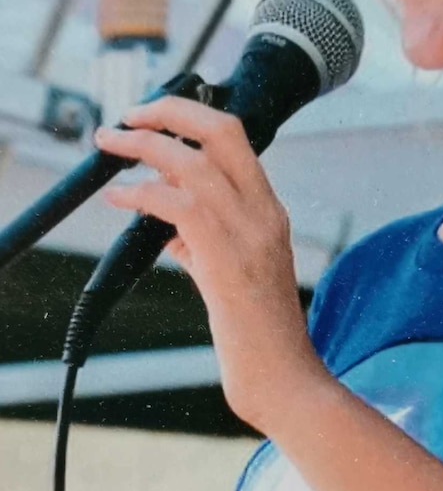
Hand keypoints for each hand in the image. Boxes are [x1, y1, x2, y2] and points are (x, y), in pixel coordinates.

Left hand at [94, 97, 325, 430]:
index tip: (153, 116)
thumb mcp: (231, 275)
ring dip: (142, 146)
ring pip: (192, 162)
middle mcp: (264, 213)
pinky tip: (119, 200)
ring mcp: (249, 234)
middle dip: (170, 111)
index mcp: (270, 211)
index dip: (191, 116)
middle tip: (130, 115)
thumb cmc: (260, 336)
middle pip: (222, 132)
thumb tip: (166, 224)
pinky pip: (177, 206)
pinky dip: (140, 195)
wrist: (284, 379)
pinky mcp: (226, 260)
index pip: (235, 140)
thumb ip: (202, 243)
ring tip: (110, 147)